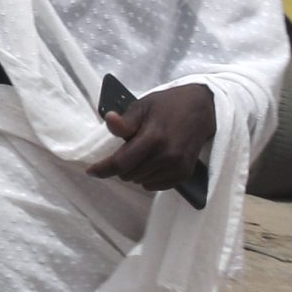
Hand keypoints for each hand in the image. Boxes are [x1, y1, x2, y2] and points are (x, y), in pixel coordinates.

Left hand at [91, 81, 216, 191]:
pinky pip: (156, 186)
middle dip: (121, 166)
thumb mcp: (143, 106)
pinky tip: (153, 163)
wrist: (201, 110)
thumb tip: (109, 121)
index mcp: (153, 138)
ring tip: (143, 154)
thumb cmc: (167, 105)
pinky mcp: (184, 174)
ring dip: (135, 172)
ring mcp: (177, 167)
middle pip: (129, 174)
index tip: (90, 172)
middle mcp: (166, 156)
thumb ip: (126, 121)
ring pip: (141, 182)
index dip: (103, 169)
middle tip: (128, 149)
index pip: (121, 163)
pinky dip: (149, 178)